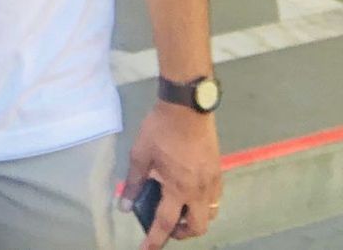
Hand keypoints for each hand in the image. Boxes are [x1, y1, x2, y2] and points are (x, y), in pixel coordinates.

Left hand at [121, 101, 221, 247]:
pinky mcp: (218, 172)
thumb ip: (134, 182)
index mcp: (178, 188)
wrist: (187, 107)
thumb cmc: (160, 129)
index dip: (155, 240)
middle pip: (197, 227)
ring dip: (194, 220)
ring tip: (176, 211)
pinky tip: (188, 193)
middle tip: (165, 227)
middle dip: (181, 233)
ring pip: (210, 215)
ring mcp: (213, 182)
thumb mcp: (140, 154)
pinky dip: (202, 205)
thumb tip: (125, 205)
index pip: (165, 223)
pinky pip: (214, 199)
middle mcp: (200, 191)